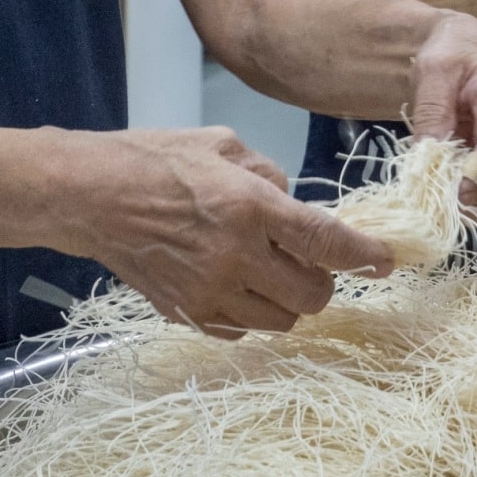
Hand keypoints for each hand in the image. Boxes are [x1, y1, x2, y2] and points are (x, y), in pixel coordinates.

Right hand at [76, 127, 392, 338]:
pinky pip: (240, 331)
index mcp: (250, 207)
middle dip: (324, 281)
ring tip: (271, 272)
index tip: (385, 262)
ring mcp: (209, 293)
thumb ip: (267, 174)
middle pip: (311, 295)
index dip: (363, 255)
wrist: (91, 197)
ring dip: (289, 300)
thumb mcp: (221, 144)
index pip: (325, 241)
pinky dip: (251, 313)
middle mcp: (236, 256)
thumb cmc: (154, 159)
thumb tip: (291, 203)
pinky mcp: (186, 314)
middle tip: (312, 261)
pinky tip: (237, 285)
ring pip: (280, 322)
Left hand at [405, 12, 476, 220]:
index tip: (459, 197)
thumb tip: (427, 160)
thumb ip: (432, 112)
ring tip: (440, 193)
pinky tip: (450, 186)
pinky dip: (476, 196)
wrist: (470, 46)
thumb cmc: (451, 53)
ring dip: (476, 201)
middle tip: (440, 203)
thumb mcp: (432, 72)